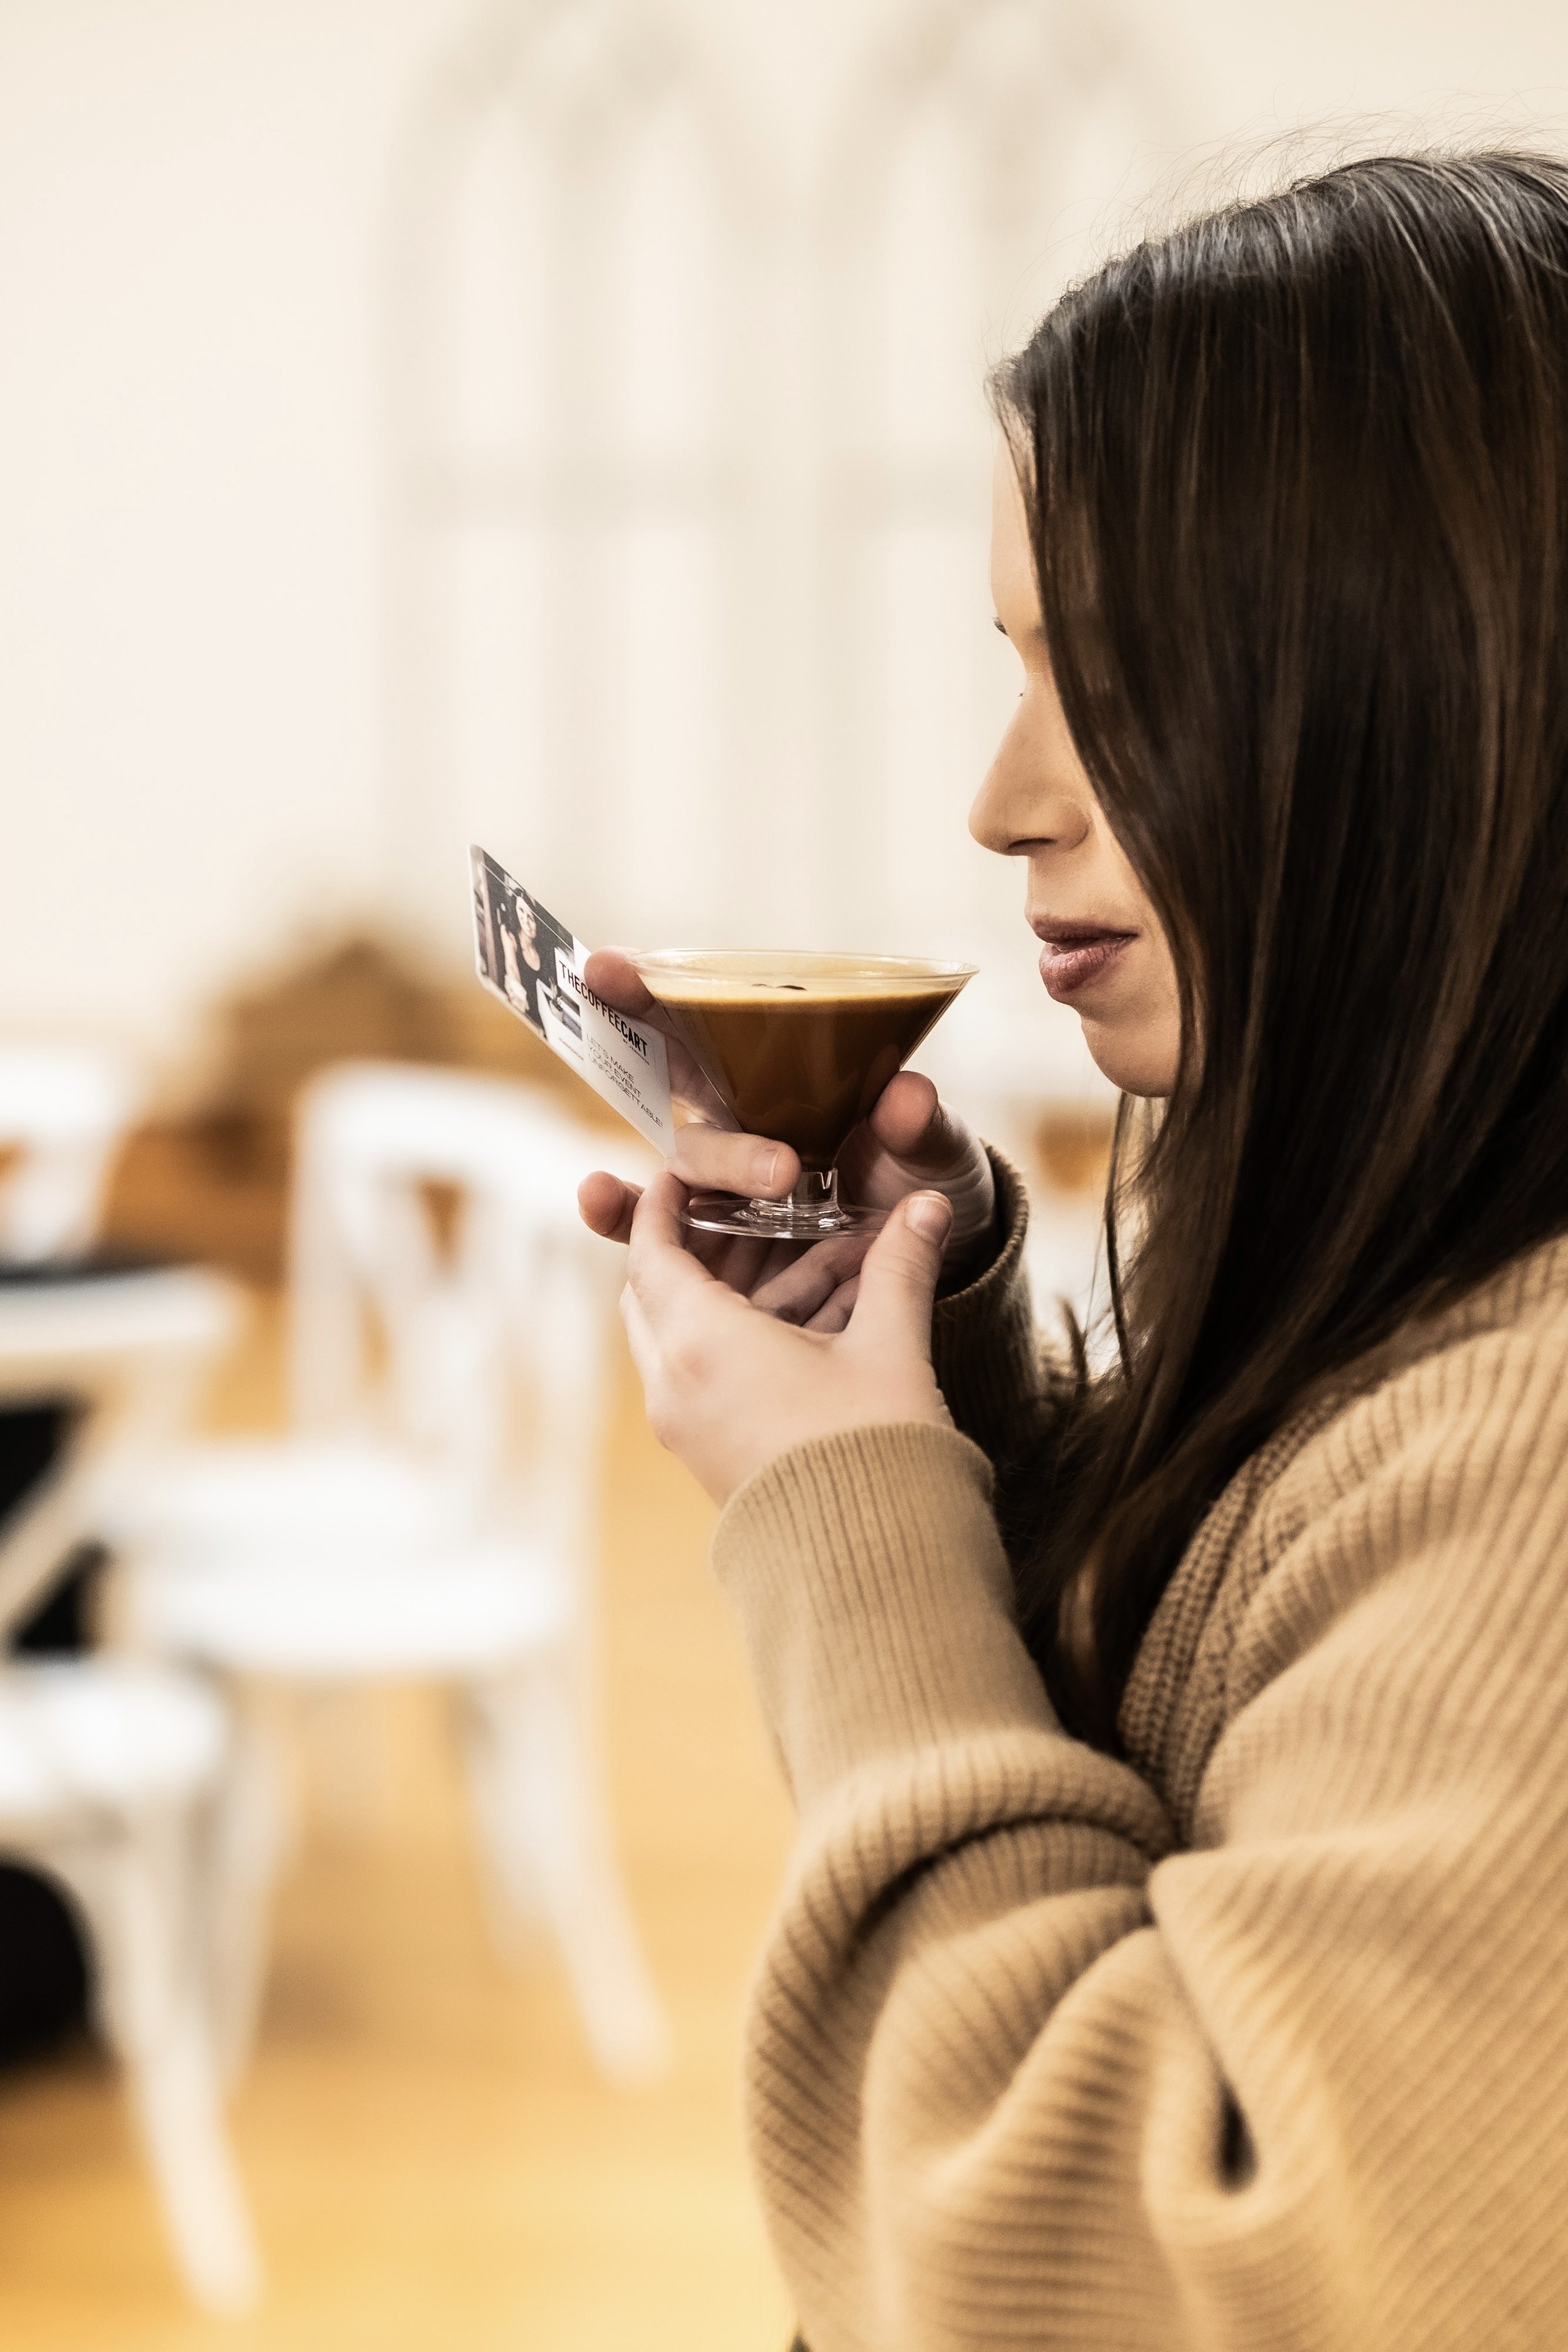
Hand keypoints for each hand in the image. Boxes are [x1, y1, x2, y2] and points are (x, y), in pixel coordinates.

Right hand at [576, 948, 996, 1327]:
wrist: (931, 1252)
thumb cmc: (921, 1174)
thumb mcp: (932, 1146)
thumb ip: (919, 1126)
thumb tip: (906, 1097)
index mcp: (786, 1079)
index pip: (707, 1022)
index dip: (653, 991)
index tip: (604, 965)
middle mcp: (742, 1121)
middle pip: (684, 1089)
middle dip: (695, 1107)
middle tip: (782, 1169)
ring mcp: (724, 1187)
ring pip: (679, 1171)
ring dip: (660, 1185)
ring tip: (640, 1192)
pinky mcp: (716, 1244)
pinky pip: (658, 1236)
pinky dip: (622, 1220)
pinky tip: (595, 1204)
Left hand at [619, 1170, 954, 1505]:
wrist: (872, 1574)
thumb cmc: (876, 1456)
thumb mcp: (891, 1348)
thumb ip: (901, 1267)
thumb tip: (928, 1204)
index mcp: (700, 1347)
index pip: (651, 1255)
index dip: (660, 1207)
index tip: (680, 1173)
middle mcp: (675, 1388)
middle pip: (658, 1295)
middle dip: (698, 1248)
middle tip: (745, 1211)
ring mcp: (689, 1429)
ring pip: (687, 1337)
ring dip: (735, 1294)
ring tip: (805, 1259)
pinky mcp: (714, 1458)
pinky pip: (708, 1377)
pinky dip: (743, 1339)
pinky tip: (816, 1319)